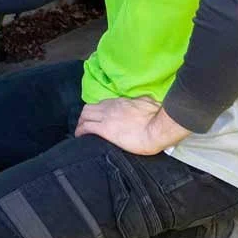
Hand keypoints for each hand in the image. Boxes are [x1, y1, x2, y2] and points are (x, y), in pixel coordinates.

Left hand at [75, 97, 189, 155]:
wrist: (156, 129)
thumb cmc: (157, 117)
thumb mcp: (148, 103)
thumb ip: (142, 102)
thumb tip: (143, 101)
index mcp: (121, 102)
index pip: (102, 104)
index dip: (96, 111)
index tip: (96, 118)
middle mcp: (110, 107)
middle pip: (89, 108)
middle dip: (84, 117)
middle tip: (84, 126)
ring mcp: (106, 117)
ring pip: (84, 116)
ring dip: (81, 123)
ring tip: (81, 132)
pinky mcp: (105, 130)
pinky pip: (86, 128)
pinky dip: (80, 131)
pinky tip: (80, 137)